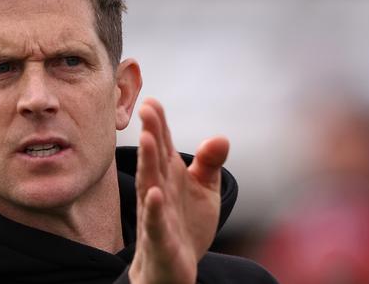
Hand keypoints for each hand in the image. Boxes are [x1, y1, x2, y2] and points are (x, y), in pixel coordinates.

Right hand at [128, 98, 228, 283]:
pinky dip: (154, 209)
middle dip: (151, 134)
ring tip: (147, 139)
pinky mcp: (160, 238)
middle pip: (155, 159)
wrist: (174, 268)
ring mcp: (157, 213)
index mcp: (170, 175)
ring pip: (151, 184)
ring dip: (148, 163)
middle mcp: (160, 189)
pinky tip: (155, 194)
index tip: (152, 102)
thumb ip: (210, 163)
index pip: (163, 145)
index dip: (159, 124)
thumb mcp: (204, 190)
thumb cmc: (185, 225)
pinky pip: (155, 222)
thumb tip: (221, 137)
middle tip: (146, 110)